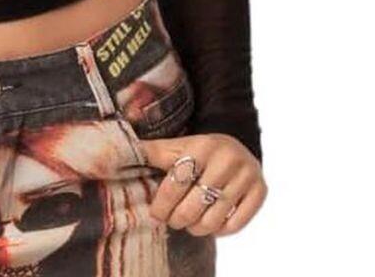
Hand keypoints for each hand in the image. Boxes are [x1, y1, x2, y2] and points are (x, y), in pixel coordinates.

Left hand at [134, 132, 266, 236]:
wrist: (238, 144)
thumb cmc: (198, 151)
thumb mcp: (175, 146)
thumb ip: (149, 152)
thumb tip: (113, 155)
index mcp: (201, 146)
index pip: (176, 183)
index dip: (162, 204)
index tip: (155, 214)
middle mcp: (226, 158)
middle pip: (194, 205)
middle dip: (178, 219)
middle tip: (173, 221)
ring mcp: (246, 175)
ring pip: (214, 219)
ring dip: (197, 228)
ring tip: (190, 225)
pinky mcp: (261, 190)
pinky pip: (236, 224)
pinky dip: (221, 230)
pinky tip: (212, 224)